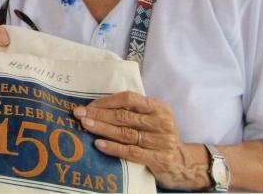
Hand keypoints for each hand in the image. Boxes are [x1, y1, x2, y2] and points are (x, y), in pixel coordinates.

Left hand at [73, 91, 209, 189]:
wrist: (183, 163)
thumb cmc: (160, 137)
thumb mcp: (153, 119)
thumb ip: (134, 111)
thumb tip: (100, 105)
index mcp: (159, 107)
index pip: (129, 98)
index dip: (107, 100)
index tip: (89, 104)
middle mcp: (161, 122)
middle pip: (124, 115)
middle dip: (99, 113)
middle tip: (79, 113)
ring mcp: (161, 141)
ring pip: (125, 133)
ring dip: (102, 128)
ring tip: (85, 125)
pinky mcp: (158, 159)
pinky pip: (130, 151)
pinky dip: (113, 147)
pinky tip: (98, 144)